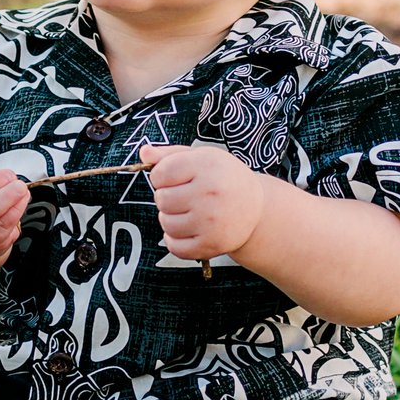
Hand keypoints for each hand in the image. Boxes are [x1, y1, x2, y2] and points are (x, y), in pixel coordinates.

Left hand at [140, 143, 271, 262]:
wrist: (255, 208)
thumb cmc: (223, 179)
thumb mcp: (202, 157)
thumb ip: (170, 154)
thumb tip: (144, 152)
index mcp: (207, 165)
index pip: (160, 173)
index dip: (161, 176)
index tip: (174, 178)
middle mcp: (210, 193)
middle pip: (161, 199)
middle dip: (167, 197)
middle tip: (184, 197)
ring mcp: (211, 221)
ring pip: (165, 223)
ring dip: (170, 218)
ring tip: (187, 212)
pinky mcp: (211, 244)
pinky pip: (174, 246)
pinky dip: (175, 240)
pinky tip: (187, 229)